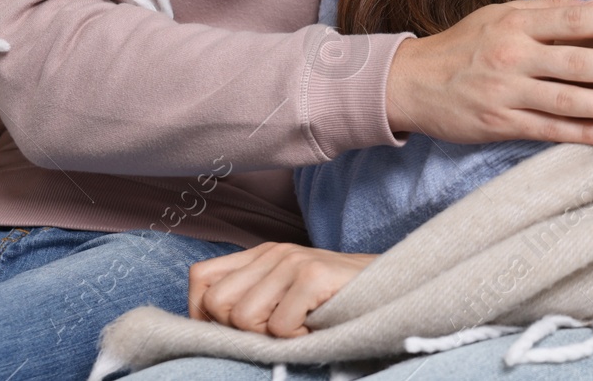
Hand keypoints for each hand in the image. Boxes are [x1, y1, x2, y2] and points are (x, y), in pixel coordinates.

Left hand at [189, 242, 376, 337]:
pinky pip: (278, 327)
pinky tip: (315, 329)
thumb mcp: (285, 295)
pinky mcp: (313, 276)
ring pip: (243, 318)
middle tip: (275, 333)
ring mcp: (293, 261)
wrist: (392, 289)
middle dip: (239, 332)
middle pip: (216, 304)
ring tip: (299, 328)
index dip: (202, 314)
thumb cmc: (335, 303)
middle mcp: (273, 252)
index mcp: (261, 254)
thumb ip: (250, 299)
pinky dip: (295, 340)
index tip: (230, 335)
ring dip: (271, 337)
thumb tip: (207, 330)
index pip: (201, 279)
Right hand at [385, 0, 592, 147]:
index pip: (573, 20)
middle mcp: (512, 56)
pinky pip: (549, 130)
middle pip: (578, 62)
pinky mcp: (500, 123)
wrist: (411, 82)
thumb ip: (548, 11)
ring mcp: (506, 92)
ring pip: (568, 100)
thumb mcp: (500, 15)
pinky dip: (584, 134)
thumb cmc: (464, 45)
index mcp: (516, 24)